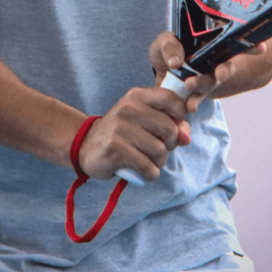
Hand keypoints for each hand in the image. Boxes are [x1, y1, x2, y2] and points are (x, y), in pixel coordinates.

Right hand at [77, 85, 191, 182]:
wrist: (86, 145)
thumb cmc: (122, 133)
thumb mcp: (142, 121)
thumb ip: (169, 124)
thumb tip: (186, 137)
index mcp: (137, 96)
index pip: (170, 98)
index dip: (180, 114)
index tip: (175, 127)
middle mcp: (128, 108)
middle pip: (169, 129)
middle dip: (170, 145)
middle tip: (158, 149)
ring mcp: (120, 128)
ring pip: (160, 151)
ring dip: (159, 163)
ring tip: (147, 160)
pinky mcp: (114, 150)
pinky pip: (147, 167)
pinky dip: (150, 174)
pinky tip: (142, 172)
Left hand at [149, 31, 267, 113]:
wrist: (161, 72)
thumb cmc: (167, 51)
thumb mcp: (165, 43)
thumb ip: (170, 47)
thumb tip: (176, 63)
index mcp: (211, 47)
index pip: (235, 45)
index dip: (251, 47)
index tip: (262, 48)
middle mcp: (213, 66)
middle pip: (225, 68)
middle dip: (225, 71)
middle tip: (220, 75)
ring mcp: (204, 83)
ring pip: (209, 86)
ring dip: (202, 91)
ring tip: (191, 103)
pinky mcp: (192, 99)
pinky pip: (193, 105)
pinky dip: (188, 111)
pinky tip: (183, 115)